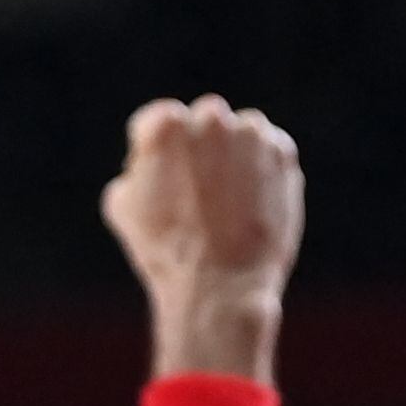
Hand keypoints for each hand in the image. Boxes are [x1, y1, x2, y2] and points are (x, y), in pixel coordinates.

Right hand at [101, 95, 299, 378]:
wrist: (220, 287)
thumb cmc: (164, 252)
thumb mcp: (122, 207)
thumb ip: (135, 167)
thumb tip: (147, 161)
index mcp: (166, 125)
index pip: (159, 121)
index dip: (157, 153)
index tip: (163, 182)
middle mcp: (211, 118)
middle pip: (204, 120)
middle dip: (202, 148)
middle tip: (200, 193)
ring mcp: (251, 135)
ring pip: (241, 132)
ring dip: (236, 155)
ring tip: (228, 202)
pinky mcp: (282, 154)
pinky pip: (271, 150)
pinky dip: (264, 169)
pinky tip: (250, 202)